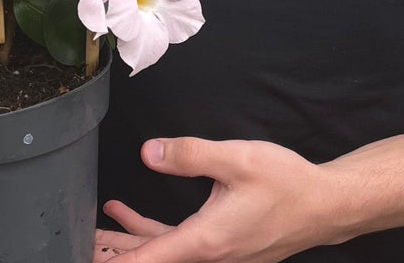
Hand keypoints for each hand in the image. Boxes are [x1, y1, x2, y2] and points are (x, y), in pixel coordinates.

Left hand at [98, 137, 338, 262]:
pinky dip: (151, 234)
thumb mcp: (235, 159)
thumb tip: (148, 152)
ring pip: (161, 252)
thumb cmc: (285, 183)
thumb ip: (189, 154)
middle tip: (79, 242)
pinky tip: (130, 215)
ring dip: (128, 242)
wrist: (324, 206)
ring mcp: (217, 256)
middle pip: (149, 259)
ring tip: (95, 226)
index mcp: (205, 241)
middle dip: (112, 252)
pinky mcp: (224, 248)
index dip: (116, 261)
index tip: (89, 256)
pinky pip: (177, 246)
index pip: (148, 260)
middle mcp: (208, 257)